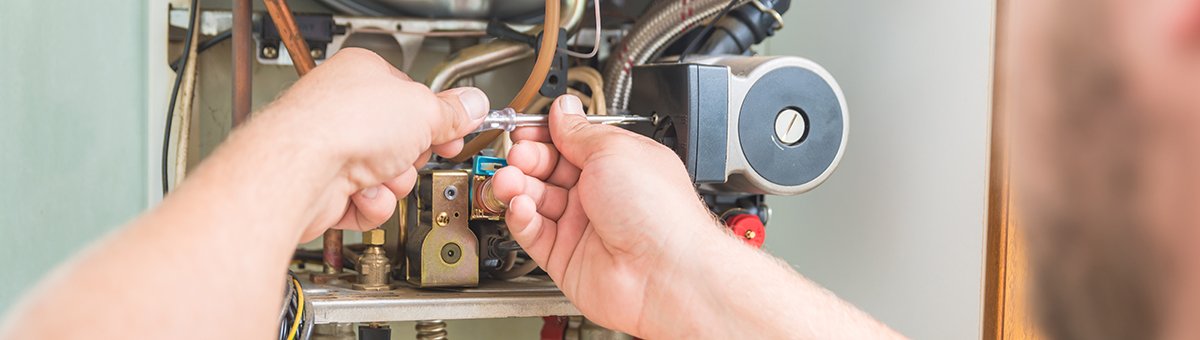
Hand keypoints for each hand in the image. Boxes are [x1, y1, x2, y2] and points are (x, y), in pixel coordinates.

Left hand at [242, 48, 488, 240]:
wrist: (300, 171)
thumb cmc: (343, 125)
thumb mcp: (423, 110)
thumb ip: (453, 112)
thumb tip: (473, 105)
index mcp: (364, 75)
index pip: (413, 97)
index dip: (438, 118)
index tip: (455, 131)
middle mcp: (345, 110)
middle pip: (404, 140)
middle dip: (412, 155)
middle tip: (410, 152)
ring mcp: (334, 150)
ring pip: (390, 176)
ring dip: (394, 182)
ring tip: (380, 174)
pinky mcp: (327, 188)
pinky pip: (370, 202)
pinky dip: (373, 204)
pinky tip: (362, 193)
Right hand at [491, 95, 721, 336]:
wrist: (665, 272)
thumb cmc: (659, 213)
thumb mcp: (614, 150)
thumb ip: (579, 132)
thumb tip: (563, 109)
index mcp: (617, 163)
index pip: (569, 143)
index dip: (544, 135)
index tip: (525, 130)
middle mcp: (599, 194)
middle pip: (547, 170)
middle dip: (527, 159)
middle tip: (518, 156)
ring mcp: (582, 227)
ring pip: (535, 200)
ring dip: (518, 186)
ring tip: (510, 180)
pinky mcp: (565, 257)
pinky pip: (533, 232)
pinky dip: (521, 217)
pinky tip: (521, 206)